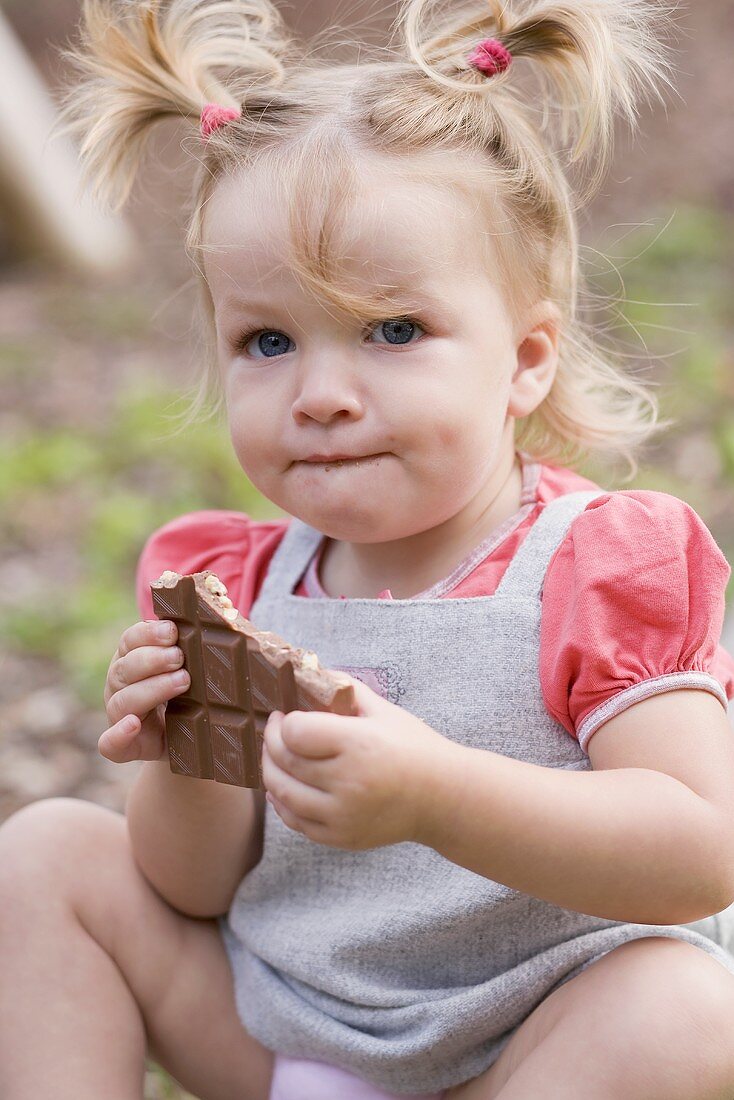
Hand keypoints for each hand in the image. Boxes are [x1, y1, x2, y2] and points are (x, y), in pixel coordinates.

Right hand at [100, 620, 190, 763]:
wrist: (192, 740)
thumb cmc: (194, 694)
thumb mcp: (195, 669)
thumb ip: (200, 647)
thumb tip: (229, 615)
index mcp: (132, 659)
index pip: (130, 640)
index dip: (148, 634)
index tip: (173, 631)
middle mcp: (120, 686)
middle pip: (125, 668)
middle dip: (153, 659)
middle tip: (180, 657)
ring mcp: (118, 716)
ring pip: (122, 701)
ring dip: (151, 689)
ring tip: (182, 682)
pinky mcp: (123, 747)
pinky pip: (109, 744)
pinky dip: (117, 735)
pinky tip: (132, 725)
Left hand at [261, 674, 453, 849]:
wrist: (442, 797)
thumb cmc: (413, 747)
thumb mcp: (383, 710)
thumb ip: (345, 688)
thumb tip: (309, 671)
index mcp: (359, 744)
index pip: (295, 732)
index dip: (284, 721)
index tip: (285, 714)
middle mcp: (349, 782)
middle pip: (284, 761)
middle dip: (269, 741)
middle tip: (273, 729)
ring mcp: (343, 815)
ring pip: (282, 793)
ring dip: (269, 770)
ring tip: (273, 755)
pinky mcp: (341, 837)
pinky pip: (295, 821)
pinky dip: (282, 801)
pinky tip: (284, 784)